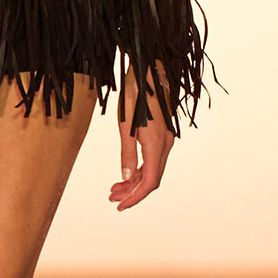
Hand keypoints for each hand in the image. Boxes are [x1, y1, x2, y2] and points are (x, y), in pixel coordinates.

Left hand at [110, 66, 174, 210]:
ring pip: (152, 169)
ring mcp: (166, 139)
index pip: (149, 182)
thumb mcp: (125, 126)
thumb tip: (126, 177)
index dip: (135, 198)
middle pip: (151, 179)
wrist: (149, 71)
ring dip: (134, 181)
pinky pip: (153, 159)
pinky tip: (127, 171)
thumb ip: (127, 154)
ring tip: (115, 187)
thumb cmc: (135, 95)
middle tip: (112, 198)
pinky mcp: (162, 134)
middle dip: (132, 192)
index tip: (120, 206)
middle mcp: (165, 145)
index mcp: (156, 145)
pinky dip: (140, 168)